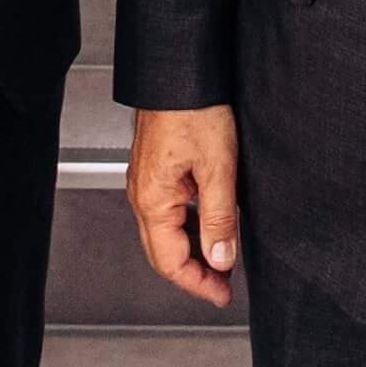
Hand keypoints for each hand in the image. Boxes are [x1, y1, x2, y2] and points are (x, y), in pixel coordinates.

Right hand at [129, 106, 241, 306]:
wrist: (179, 71)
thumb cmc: (194, 109)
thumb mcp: (218, 167)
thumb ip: (218, 218)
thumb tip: (221, 259)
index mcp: (152, 201)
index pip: (170, 263)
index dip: (198, 284)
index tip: (222, 295)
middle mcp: (142, 195)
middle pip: (163, 253)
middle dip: (193, 275)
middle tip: (222, 287)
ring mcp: (146, 183)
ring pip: (165, 233)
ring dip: (191, 252)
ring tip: (221, 260)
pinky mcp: (155, 170)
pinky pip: (167, 212)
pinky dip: (187, 228)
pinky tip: (209, 225)